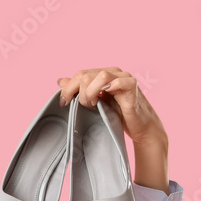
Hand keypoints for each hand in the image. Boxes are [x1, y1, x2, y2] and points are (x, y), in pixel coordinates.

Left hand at [57, 67, 169, 192]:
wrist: (140, 128)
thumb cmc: (118, 116)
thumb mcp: (94, 104)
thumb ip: (79, 91)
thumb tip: (60, 81)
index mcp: (103, 75)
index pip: (80, 74)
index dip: (68, 88)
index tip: (63, 103)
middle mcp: (113, 73)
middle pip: (86, 74)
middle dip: (78, 93)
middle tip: (80, 107)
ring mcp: (124, 78)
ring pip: (100, 75)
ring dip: (90, 92)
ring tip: (91, 105)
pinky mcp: (133, 86)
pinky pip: (119, 82)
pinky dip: (108, 89)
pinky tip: (101, 101)